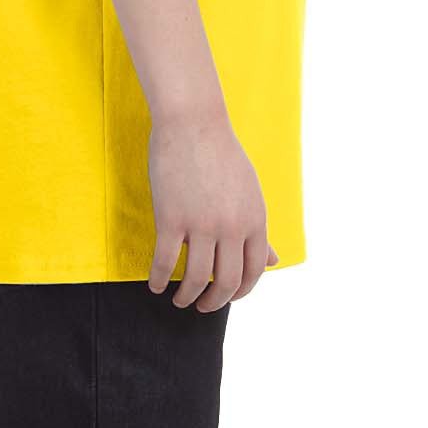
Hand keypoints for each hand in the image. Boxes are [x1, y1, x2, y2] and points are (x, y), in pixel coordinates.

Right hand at [146, 107, 279, 310]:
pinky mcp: (172, 218)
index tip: (227, 297)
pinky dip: (159, 279)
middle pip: (226, 282)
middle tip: (202, 306)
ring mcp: (202, 224)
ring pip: (196, 279)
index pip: (254, 271)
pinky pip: (165, 262)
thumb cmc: (220, 151)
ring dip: (187, 297)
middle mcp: (233, 226)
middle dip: (214, 302)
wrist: (193, 120)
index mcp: (255, 218)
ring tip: (179, 300)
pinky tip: (155, 285)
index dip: (241, 291)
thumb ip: (257, 228)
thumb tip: (272, 260)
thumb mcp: (249, 190)